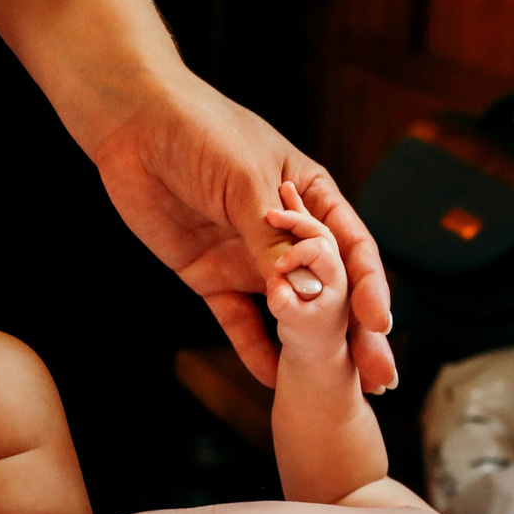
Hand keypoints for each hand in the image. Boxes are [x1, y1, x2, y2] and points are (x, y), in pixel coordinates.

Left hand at [81, 78, 394, 393]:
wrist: (133, 126)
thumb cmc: (202, 132)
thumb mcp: (245, 180)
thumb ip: (271, 239)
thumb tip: (302, 293)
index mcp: (310, 198)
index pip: (350, 249)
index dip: (369, 287)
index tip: (379, 323)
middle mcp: (287, 234)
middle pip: (329, 290)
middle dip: (355, 334)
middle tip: (379, 375)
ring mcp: (250, 258)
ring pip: (290, 311)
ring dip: (310, 348)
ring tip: (331, 387)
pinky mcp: (211, 277)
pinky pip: (238, 321)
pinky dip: (255, 349)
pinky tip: (273, 380)